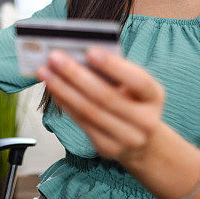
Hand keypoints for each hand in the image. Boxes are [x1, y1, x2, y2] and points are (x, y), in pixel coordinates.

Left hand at [37, 48, 165, 163]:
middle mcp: (145, 120)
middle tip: (54, 57)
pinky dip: (64, 103)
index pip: (138, 81)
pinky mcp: (108, 148)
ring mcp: (127, 138)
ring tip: (45, 71)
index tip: (90, 50)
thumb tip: (79, 53)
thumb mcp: (134, 85)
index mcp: (154, 97)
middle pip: (105, 97)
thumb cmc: (133, 102)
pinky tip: (53, 89)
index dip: (114, 66)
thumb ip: (114, 70)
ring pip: (89, 111)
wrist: (143, 142)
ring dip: (63, 89)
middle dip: (76, 75)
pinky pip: (81, 122)